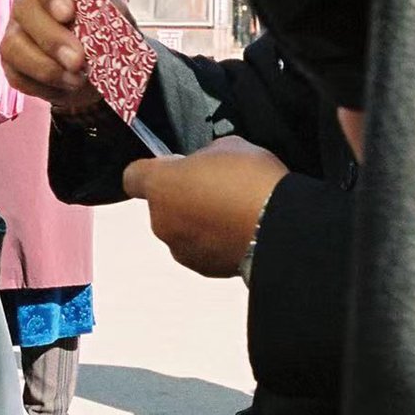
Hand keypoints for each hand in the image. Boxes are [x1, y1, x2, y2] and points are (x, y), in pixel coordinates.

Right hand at [2, 0, 102, 111]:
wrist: (100, 64)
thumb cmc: (103, 30)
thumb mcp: (115, 16)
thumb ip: (109, 14)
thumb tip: (102, 24)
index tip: (67, 13)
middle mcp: (29, 0)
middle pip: (24, 8)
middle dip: (51, 38)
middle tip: (77, 60)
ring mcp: (15, 31)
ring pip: (12, 46)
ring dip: (45, 67)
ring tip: (75, 79)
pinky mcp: (11, 63)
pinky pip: (16, 75)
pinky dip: (42, 86)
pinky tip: (65, 86)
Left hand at [122, 137, 289, 277]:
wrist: (281, 227)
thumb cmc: (252, 183)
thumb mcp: (229, 146)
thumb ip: (205, 155)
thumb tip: (206, 164)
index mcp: (160, 184)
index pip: (133, 176)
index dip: (152, 170)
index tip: (172, 167)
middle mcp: (161, 220)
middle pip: (163, 204)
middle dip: (184, 196)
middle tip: (217, 186)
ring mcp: (181, 248)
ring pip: (182, 229)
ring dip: (200, 221)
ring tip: (234, 209)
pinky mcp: (203, 268)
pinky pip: (202, 249)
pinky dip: (216, 241)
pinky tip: (240, 229)